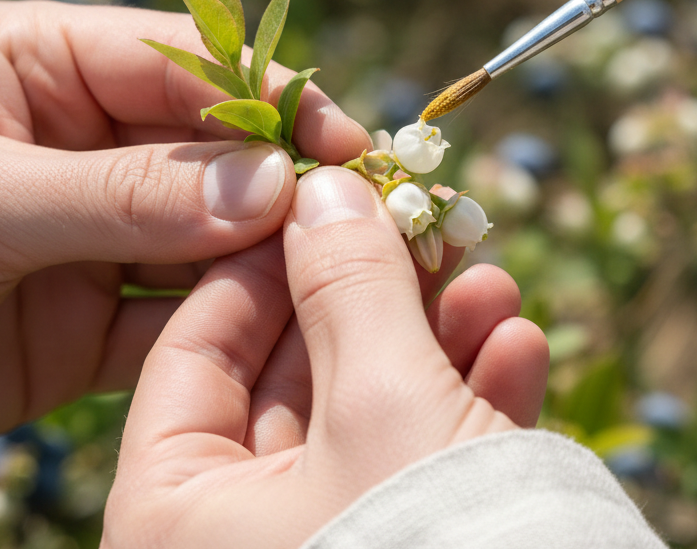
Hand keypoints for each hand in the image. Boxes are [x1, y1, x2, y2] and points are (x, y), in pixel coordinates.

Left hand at [0, 0, 368, 459]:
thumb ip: (128, 194)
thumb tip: (272, 184)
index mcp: (41, 66)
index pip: (184, 65)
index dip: (269, 99)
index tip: (344, 141)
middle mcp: (80, 142)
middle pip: (211, 153)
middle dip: (283, 183)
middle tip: (362, 216)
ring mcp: (95, 232)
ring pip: (208, 236)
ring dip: (268, 256)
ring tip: (339, 277)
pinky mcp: (94, 319)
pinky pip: (180, 314)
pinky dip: (230, 326)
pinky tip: (280, 332)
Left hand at [102, 167, 548, 547]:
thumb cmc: (428, 548)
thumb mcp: (381, 400)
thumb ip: (347, 285)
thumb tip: (324, 185)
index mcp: (180, 516)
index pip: (197, 348)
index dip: (264, 258)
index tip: (325, 194)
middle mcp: (243, 537)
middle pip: (301, 371)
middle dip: (372, 290)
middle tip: (422, 222)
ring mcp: (333, 542)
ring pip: (373, 408)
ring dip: (438, 337)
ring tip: (490, 277)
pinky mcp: (411, 548)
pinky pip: (427, 460)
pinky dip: (472, 400)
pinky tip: (517, 346)